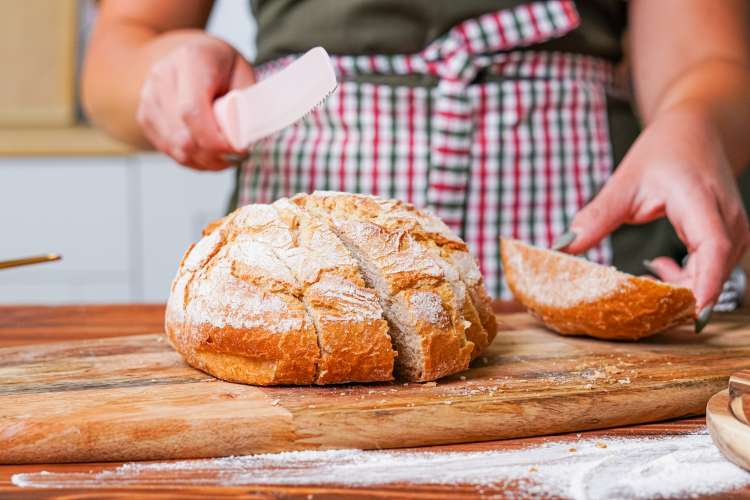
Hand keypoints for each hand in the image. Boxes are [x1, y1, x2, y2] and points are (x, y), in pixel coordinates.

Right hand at [136, 35, 254, 169]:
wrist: (192, 52)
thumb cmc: (223, 65)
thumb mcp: (244, 73)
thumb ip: (246, 102)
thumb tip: (244, 137)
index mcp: (191, 59)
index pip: (191, 112)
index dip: (214, 140)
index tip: (239, 149)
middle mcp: (163, 76)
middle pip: (182, 136)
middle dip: (213, 155)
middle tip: (236, 157)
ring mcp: (149, 97)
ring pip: (175, 148)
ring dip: (204, 161)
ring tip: (225, 157)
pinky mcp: (145, 116)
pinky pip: (168, 149)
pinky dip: (192, 159)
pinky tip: (209, 154)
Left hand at [560, 106, 749, 314]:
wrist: (697, 131)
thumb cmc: (664, 151)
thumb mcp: (624, 182)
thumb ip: (597, 216)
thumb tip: (562, 246)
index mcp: (700, 201)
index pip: (714, 248)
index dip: (705, 283)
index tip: (690, 312)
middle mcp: (727, 218)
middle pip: (716, 271)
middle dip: (681, 296)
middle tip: (639, 303)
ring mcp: (734, 229)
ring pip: (716, 275)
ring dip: (682, 287)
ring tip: (645, 279)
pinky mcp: (730, 238)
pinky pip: (713, 269)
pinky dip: (687, 277)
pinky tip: (661, 267)